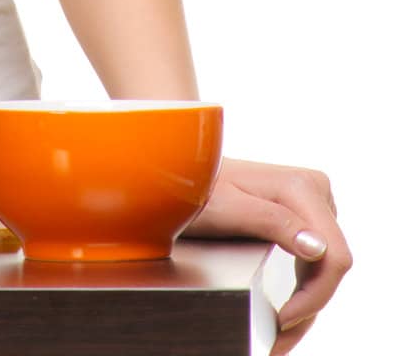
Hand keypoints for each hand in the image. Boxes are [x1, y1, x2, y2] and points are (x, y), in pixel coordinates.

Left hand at [179, 155, 350, 348]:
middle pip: (330, 265)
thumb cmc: (197, 189)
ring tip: (279, 337)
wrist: (182, 175)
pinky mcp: (302, 215)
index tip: (283, 321)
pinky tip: (284, 312)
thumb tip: (318, 248)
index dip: (314, 296)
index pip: (333, 256)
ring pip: (324, 268)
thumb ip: (273, 222)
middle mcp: (313, 190)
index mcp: (301, 187)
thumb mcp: (228, 208)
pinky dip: (300, 289)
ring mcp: (310, 203)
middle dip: (308, 308)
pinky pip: (312, 260)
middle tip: (279, 340)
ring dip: (305, 305)